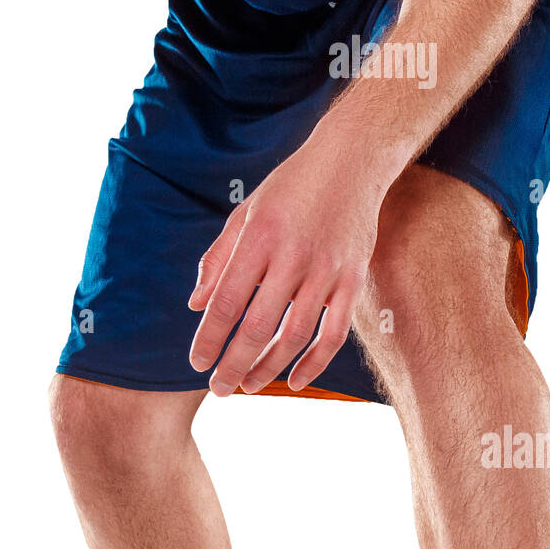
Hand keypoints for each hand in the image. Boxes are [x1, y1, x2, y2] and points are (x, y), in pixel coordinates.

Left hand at [188, 144, 383, 395]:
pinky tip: (295, 381)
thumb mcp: (245, 213)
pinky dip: (314, 363)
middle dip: (234, 365)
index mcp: (258, 238)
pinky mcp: (353, 279)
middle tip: (219, 389)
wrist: (352, 158)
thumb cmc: (290, 187)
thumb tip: (196, 307)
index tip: (197, 363)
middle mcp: (292, 255)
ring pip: (295, 336)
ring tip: (248, 386)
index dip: (209, 339)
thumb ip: (217, 260)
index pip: (226, 303)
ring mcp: (327, 269)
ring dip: (268, 368)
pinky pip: (333, 333)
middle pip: (258, 327)